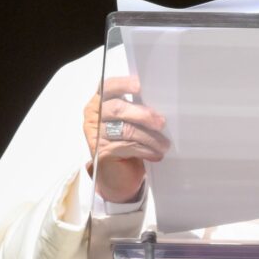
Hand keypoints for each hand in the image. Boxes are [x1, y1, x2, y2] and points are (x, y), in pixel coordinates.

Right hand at [82, 76, 168, 202]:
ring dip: (149, 137)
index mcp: (100, 100)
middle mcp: (94, 114)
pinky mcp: (100, 152)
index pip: (109, 87)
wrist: (116, 173)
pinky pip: (127, 146)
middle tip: (161, 123)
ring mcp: (95, 134)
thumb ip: (137, 108)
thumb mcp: (130, 120)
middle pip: (117, 109)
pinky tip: (156, 154)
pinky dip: (145, 150)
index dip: (124, 84)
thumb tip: (162, 102)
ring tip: (164, 144)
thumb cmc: (126, 140)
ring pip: (125, 130)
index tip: (140, 86)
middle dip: (142, 115)